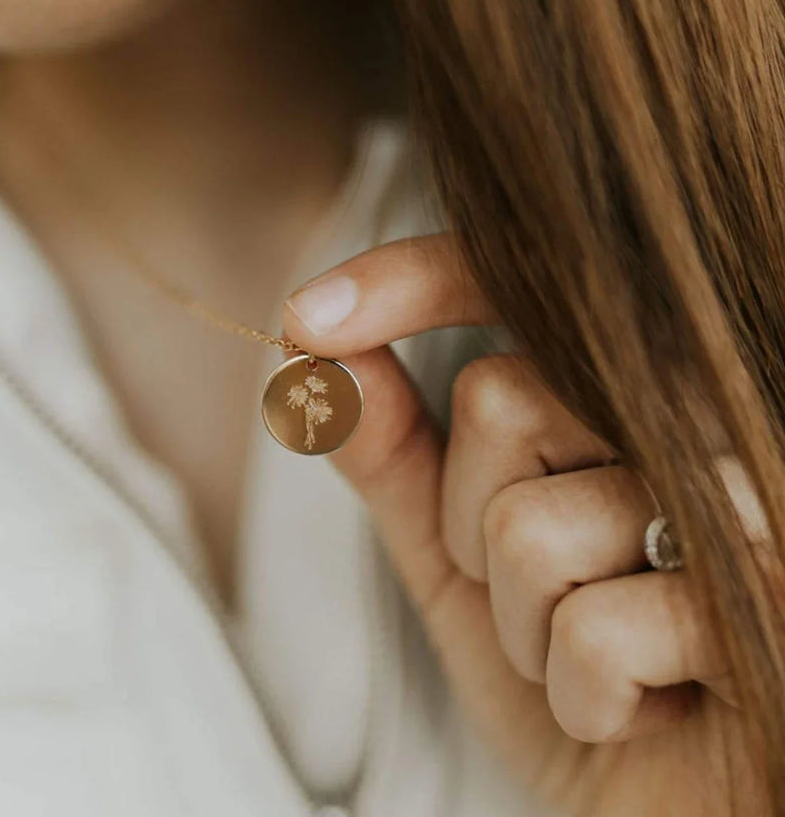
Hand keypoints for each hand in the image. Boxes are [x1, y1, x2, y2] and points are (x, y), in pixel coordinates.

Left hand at [282, 234, 768, 816]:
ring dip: (528, 628)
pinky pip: (594, 633)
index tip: (308, 317)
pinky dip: (587, 698)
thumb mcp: (459, 560)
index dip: (408, 282)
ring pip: (527, 525)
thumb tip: (319, 360)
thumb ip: (397, 456)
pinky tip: (656, 705)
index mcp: (624, 391)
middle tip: (552, 595)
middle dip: (474, 529)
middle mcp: (699, 417)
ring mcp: (746, 497)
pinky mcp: (773, 591)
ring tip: (607, 656)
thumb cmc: (578, 670)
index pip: (509, 284)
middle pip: (498, 401)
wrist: (677, 806)